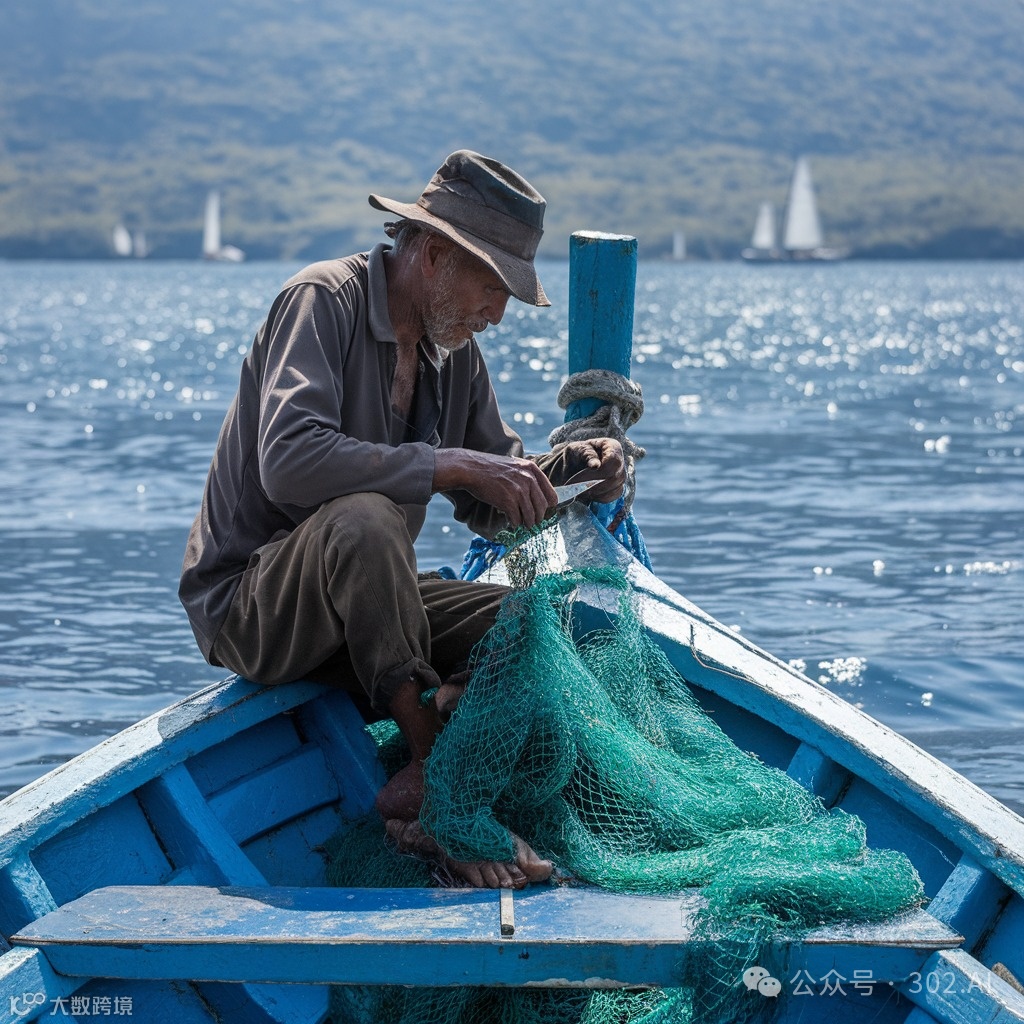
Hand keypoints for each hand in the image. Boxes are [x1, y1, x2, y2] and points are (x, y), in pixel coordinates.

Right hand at [433, 449, 558, 528]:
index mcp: (532, 469)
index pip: (551, 494)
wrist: (470, 468)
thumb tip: (535, 496)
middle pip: (542, 507)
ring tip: (524, 526)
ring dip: (528, 524)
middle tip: (534, 523)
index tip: (544, 512)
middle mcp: (528, 479)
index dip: (549, 506)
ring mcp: (519, 490)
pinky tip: (511, 523)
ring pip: (531, 516)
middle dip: (538, 518)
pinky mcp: (508, 501)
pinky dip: (515, 524)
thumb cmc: (490, 469)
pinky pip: (517, 519)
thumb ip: (526, 477)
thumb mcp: (514, 466)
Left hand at [563, 438, 625, 503]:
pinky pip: (610, 497)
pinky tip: (587, 492)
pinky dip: (596, 497)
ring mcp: (620, 477)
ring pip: (614, 489)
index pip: (614, 461)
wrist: (571, 466)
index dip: (599, 472)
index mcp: (612, 447)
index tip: (580, 477)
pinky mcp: (616, 489)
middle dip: (594, 484)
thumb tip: (596, 465)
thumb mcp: (578, 449)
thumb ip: (587, 454)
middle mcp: (620, 461)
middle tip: (577, 486)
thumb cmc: (575, 454)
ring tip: (579, 488)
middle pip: (615, 477)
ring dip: (594, 492)